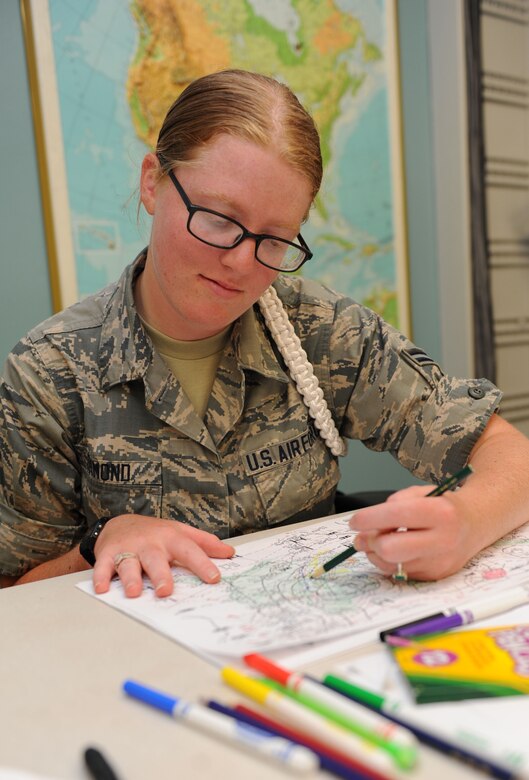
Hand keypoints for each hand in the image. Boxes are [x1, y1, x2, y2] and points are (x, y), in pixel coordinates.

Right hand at [92, 514, 234, 597]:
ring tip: (135, 592)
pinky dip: (101, 577)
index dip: (202, 564)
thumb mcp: (181, 533)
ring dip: (131, 578)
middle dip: (161, 574)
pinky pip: (102, 567)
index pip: (189, 551)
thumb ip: (204, 543)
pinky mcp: (107, 555)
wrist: (120, 523)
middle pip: (156, 559)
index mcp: (170, 538)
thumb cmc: (155, 533)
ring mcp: (127, 549)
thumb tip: (230, 553)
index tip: (214, 578)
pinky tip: (102, 589)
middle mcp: (149, 543)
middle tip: (166, 590)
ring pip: (129, 564)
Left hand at [349, 485, 474, 580]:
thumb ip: (396, 503)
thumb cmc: (444, 505)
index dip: (368, 519)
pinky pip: (401, 573)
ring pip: (392, 565)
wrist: (476, 524)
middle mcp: (443, 539)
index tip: (354, 521)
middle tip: (361, 536)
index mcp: (440, 512)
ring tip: (375, 542)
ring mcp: (440, 561)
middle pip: (390, 549)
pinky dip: (389, 562)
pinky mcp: (436, 576)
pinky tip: (391, 550)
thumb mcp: (423, 492)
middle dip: (370, 542)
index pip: (396, 515)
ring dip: (375, 554)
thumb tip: (369, 524)